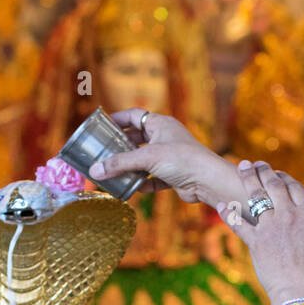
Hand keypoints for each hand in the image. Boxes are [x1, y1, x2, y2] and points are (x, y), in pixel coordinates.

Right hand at [89, 109, 223, 203]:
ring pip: (144, 161)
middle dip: (120, 147)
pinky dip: (143, 183)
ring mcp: (170, 157)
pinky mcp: (174, 175)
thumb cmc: (182, 160)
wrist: (208, 181)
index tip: (101, 126)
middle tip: (102, 152)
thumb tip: (95, 170)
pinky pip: (153, 178)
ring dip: (130, 167)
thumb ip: (120, 163)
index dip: (117, 119)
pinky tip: (132, 188)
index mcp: (160, 124)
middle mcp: (165, 138)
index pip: (133, 115)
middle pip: (137, 139)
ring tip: (112, 172)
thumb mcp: (147, 158)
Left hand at [214, 162, 303, 304]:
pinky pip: (238, 224)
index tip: (277, 173)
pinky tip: (221, 204)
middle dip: (264, 170)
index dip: (285, 177)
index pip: (295, 186)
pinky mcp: (255, 242)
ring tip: (241, 167)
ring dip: (247, 178)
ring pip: (255, 196)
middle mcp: (289, 215)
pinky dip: (228, 213)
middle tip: (256, 163)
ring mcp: (271, 228)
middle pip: (274, 185)